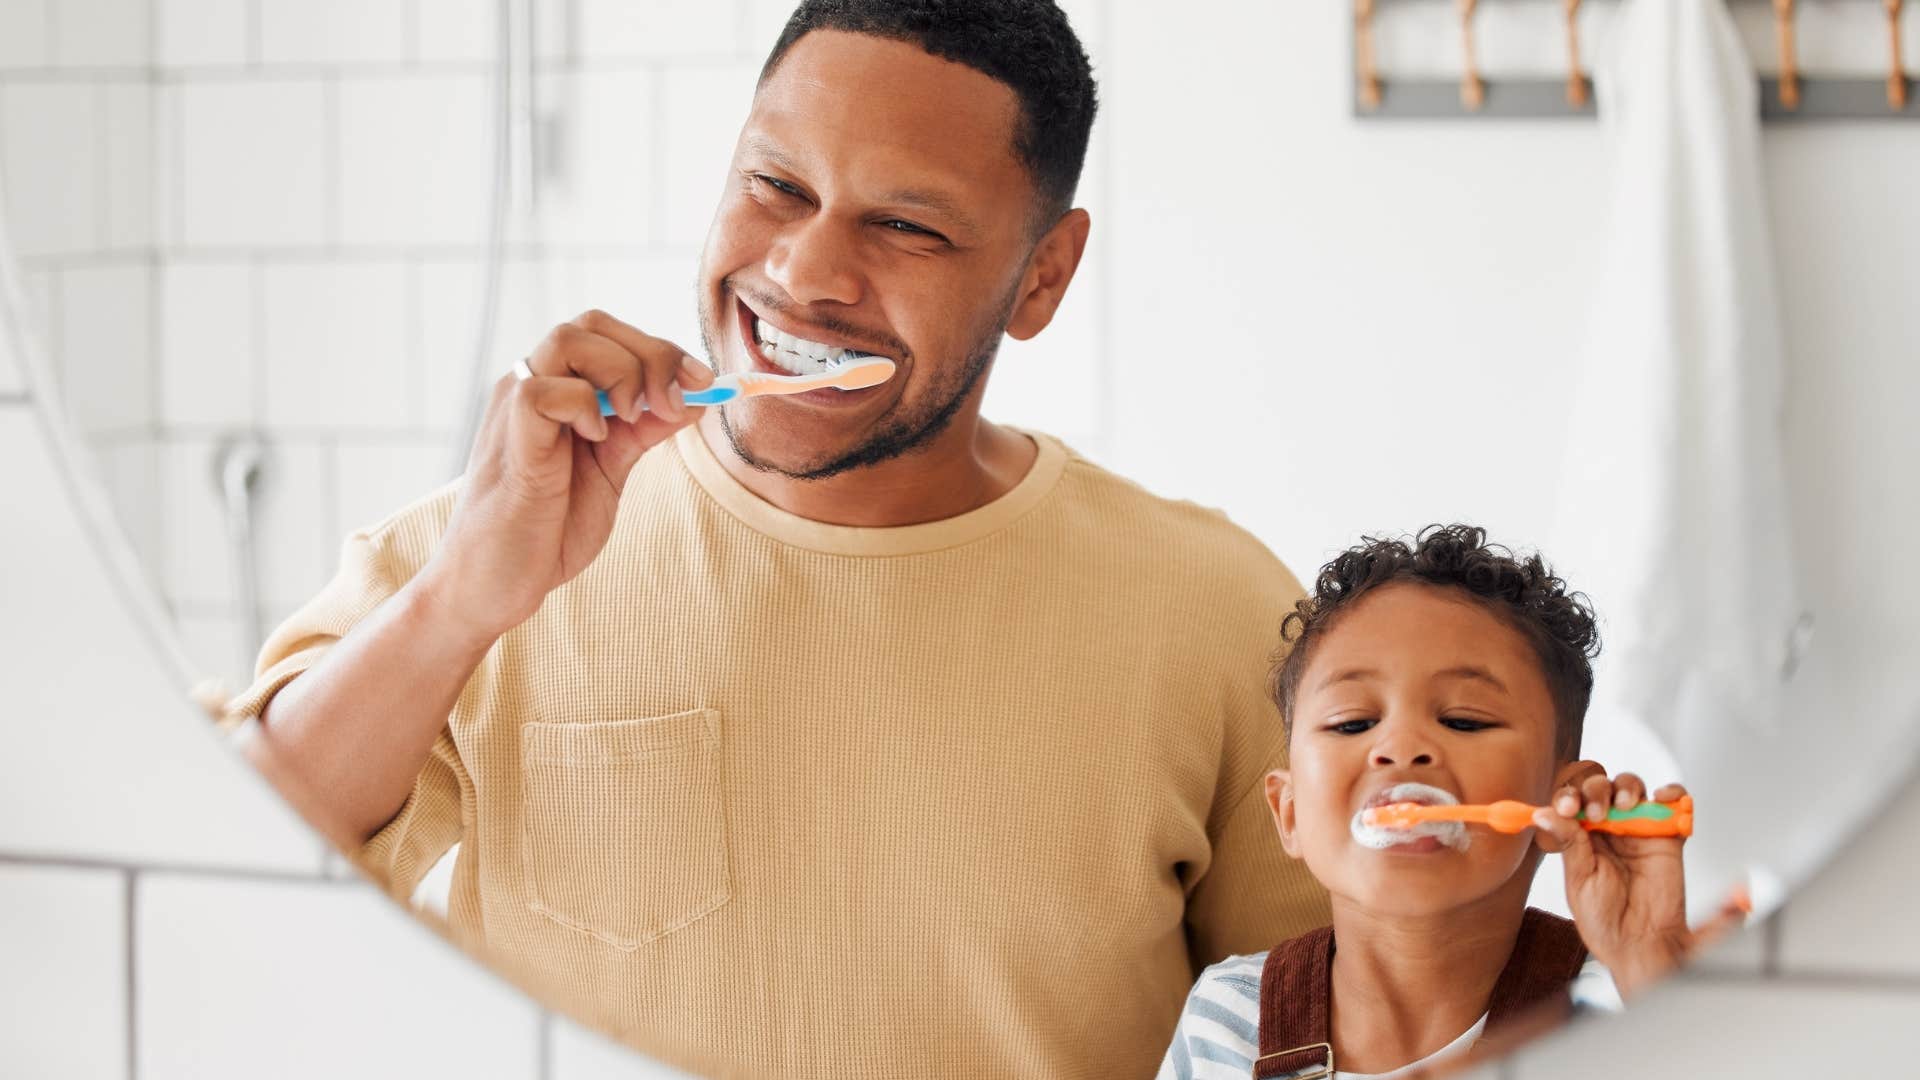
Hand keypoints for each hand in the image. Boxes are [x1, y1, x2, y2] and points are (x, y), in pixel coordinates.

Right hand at [420, 309, 715, 643]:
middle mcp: (531, 387)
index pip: (609, 335)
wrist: (495, 585)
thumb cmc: (547, 529)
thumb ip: (643, 431)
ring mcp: (515, 409)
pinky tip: (597, 440)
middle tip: (674, 401)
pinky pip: (541, 390)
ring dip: (621, 372)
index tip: (703, 382)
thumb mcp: (611, 470)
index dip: (662, 349)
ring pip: (566, 341)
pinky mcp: (509, 439)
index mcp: (557, 390)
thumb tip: (693, 396)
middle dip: (651, 354)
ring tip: (634, 419)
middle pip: (591, 325)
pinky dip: (582, 405)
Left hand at [1532, 771, 1691, 998]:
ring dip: (1626, 787)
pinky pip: (1672, 803)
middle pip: (1599, 787)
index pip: (1570, 801)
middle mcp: (1606, 829)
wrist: (1641, 944)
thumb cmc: (1605, 920)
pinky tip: (1661, 799)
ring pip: (1631, 788)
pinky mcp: (1667, 836)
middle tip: (1597, 812)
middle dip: (1595, 790)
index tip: (1568, 806)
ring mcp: (1637, 829)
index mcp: (1579, 837)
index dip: (1568, 796)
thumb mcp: (1579, 880)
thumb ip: (1569, 843)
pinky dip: (1670, 793)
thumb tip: (1543, 813)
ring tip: (1624, 806)